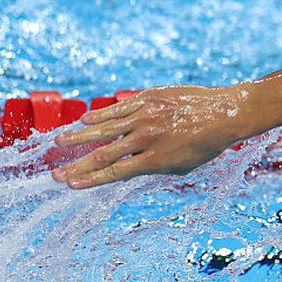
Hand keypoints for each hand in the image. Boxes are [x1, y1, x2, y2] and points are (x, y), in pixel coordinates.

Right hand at [51, 84, 255, 188]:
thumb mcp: (182, 165)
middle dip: (78, 164)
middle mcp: (147, 137)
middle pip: (104, 153)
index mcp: (156, 159)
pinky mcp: (148, 98)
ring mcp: (146, 115)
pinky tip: (85, 121)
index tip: (70, 184)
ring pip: (105, 128)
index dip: (91, 179)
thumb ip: (153, 167)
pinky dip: (101, 116)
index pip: (116, 172)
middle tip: (55, 173)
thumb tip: (128, 169)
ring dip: (80, 137)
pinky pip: (119, 108)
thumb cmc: (206, 144)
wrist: (225, 113)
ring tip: (59, 143)